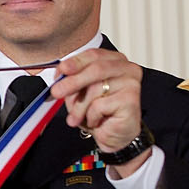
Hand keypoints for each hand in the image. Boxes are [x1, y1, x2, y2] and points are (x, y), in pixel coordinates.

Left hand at [52, 48, 146, 164]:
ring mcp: (131, 84)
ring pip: (95, 89)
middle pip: (96, 69)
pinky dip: (91, 116)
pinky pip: (100, 105)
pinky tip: (97, 120)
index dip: (75, 62)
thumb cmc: (99, 111)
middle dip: (72, 82)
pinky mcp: (131, 100)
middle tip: (56, 92)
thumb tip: (59, 76)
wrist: (114, 133)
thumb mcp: (80, 91)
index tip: (61, 70)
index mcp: (113, 60)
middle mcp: (126, 69)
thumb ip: (72, 79)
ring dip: (80, 106)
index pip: (94, 55)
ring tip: (78, 117)